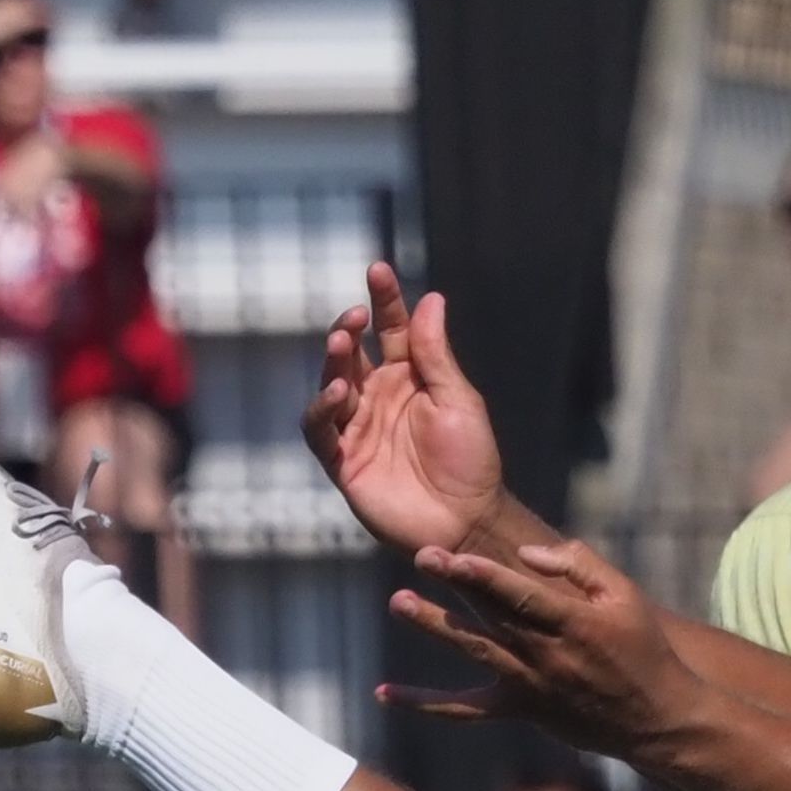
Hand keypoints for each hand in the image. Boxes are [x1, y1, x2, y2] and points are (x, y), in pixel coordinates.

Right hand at [304, 262, 506, 561]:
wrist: (465, 521)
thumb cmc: (470, 461)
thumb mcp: (458, 400)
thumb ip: (436, 354)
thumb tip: (430, 299)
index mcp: (408, 377)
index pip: (389, 329)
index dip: (384, 299)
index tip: (377, 270)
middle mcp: (378, 397)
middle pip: (351, 352)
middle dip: (348, 328)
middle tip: (356, 315)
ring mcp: (357, 429)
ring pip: (331, 385)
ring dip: (332, 363)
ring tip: (342, 344)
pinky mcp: (344, 463)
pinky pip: (321, 433)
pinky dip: (322, 411)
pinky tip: (338, 394)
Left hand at [387, 534, 695, 759]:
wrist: (654, 717)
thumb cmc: (641, 647)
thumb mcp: (624, 595)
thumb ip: (578, 564)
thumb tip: (526, 552)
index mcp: (575, 623)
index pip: (524, 595)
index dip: (488, 576)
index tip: (457, 555)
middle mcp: (548, 655)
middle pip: (493, 615)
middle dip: (456, 586)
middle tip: (421, 557)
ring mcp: (529, 685)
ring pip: (476, 653)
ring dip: (436, 627)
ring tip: (400, 601)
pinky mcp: (518, 709)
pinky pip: (464, 709)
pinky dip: (424, 703)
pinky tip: (384, 692)